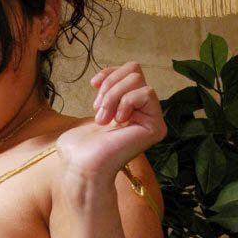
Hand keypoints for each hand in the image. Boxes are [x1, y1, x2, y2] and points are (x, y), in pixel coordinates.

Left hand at [55, 62, 166, 183]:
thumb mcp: (90, 110)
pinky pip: (147, 93)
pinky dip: (126, 102)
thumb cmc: (80, 146)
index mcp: (130, 108)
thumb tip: (101, 78)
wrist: (81, 166)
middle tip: (98, 110)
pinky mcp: (156, 127)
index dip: (111, 72)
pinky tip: (117, 122)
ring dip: (113, 96)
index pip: (131, 70)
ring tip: (103, 119)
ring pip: (138, 80)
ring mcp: (152, 120)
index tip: (94, 84)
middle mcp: (144, 113)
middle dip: (110, 86)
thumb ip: (105, 90)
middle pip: (135, 71)